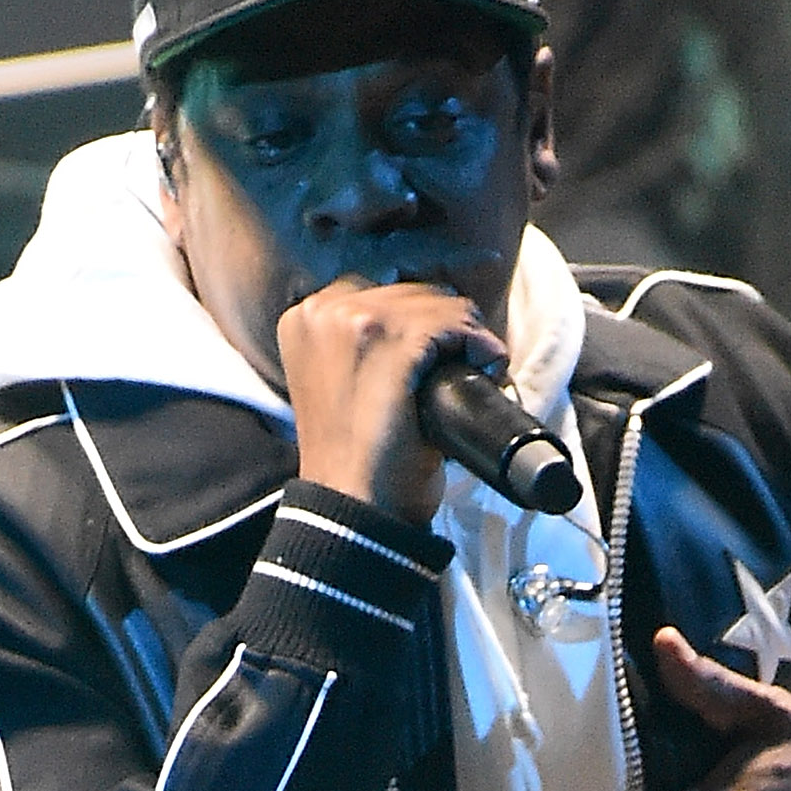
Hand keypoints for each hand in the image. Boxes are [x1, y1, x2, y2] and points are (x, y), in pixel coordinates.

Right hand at [279, 278, 506, 526]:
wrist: (354, 507)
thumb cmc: (358, 460)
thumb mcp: (347, 386)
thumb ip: (368, 346)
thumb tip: (433, 318)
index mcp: (305, 318)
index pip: (381, 282)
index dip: (424, 300)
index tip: (458, 312)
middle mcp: (322, 309)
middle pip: (411, 288)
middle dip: (445, 323)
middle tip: (460, 363)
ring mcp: (353, 320)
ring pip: (437, 300)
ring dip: (464, 334)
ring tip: (469, 371)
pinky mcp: (387, 339)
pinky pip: (452, 321)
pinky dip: (477, 342)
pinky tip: (484, 366)